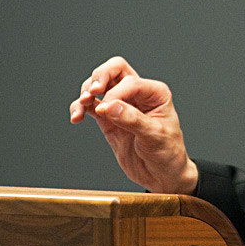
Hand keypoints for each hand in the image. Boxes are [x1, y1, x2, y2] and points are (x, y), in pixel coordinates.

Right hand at [69, 56, 197, 194]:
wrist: (162, 175)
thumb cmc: (167, 153)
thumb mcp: (155, 136)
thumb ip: (132, 120)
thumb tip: (108, 106)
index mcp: (156, 93)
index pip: (130, 82)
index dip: (116, 94)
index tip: (107, 111)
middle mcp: (138, 94)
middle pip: (114, 70)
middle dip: (99, 77)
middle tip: (91, 92)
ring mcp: (121, 105)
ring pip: (99, 85)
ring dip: (86, 93)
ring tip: (80, 108)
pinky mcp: (108, 119)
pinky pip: (90, 106)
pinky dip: (79, 108)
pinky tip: (76, 117)